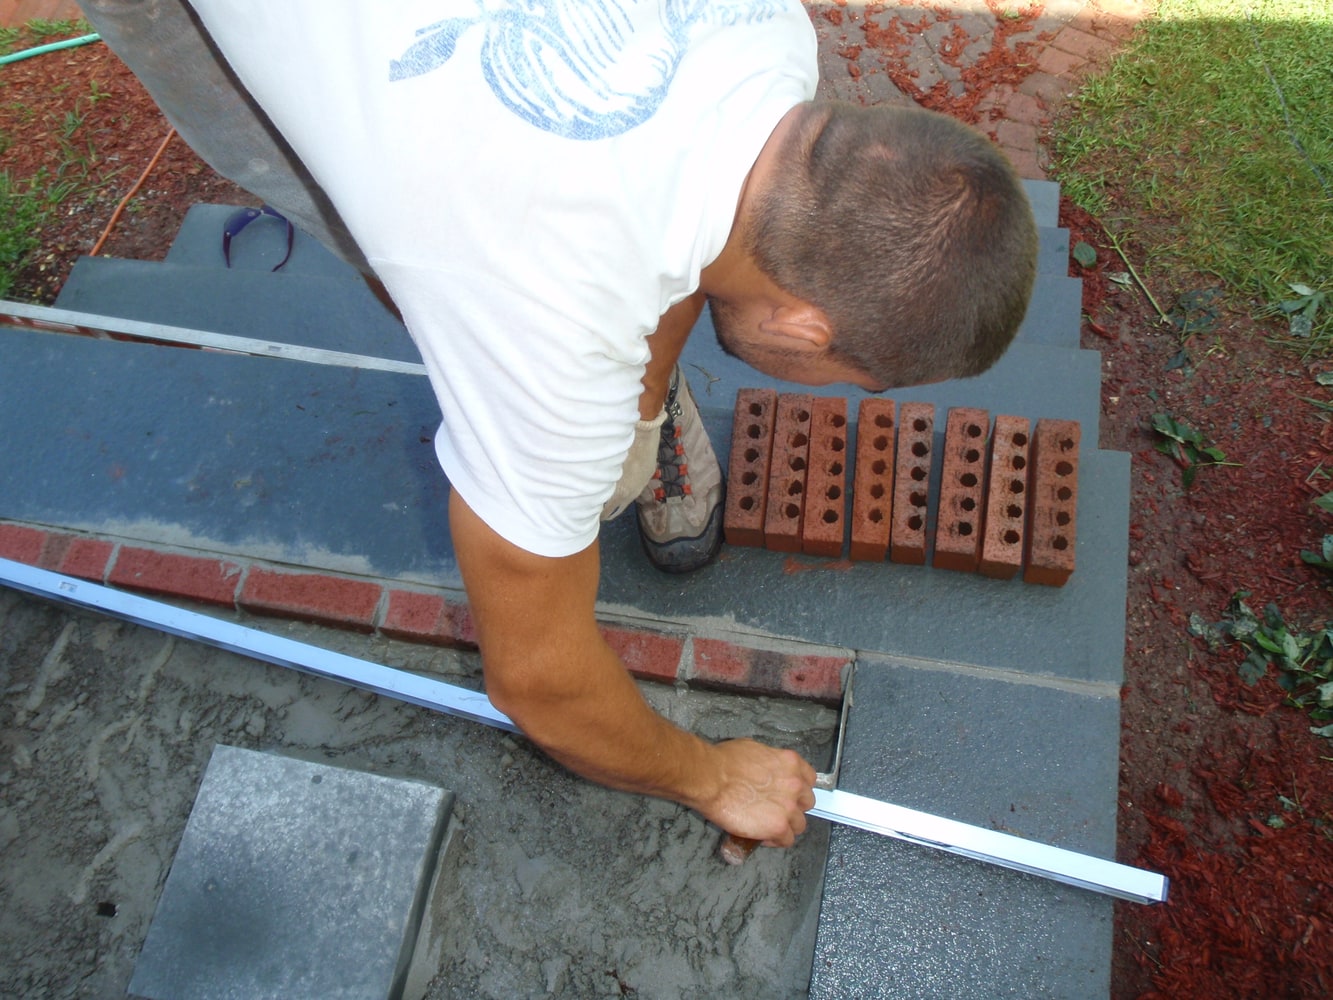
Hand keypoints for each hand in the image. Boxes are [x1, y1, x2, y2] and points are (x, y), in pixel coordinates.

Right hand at [696, 739, 816, 846]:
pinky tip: (763, 836)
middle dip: (794, 807)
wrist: (711, 778)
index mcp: (790, 763)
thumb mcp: (754, 750)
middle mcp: (795, 784)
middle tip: (777, 810)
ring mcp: (788, 807)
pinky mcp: (778, 826)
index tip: (790, 794)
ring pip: (799, 824)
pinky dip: (775, 840)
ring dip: (786, 826)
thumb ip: (769, 762)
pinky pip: (786, 840)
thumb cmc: (724, 762)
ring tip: (769, 826)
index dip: (798, 789)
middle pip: (806, 803)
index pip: (809, 779)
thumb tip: (765, 770)